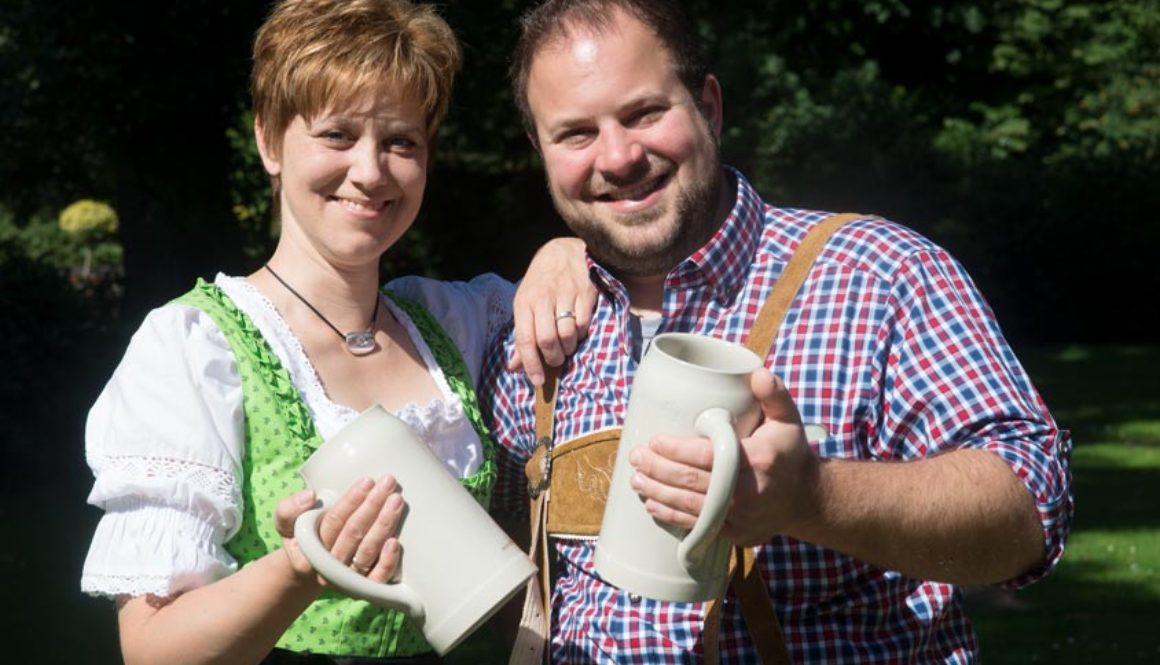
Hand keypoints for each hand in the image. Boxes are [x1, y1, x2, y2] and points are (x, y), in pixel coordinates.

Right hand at [274, 475, 403, 585]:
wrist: (311, 568)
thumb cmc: (304, 535)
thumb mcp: (286, 521)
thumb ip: (289, 508)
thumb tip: (310, 496)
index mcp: (309, 550)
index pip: (334, 521)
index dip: (351, 500)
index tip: (368, 481)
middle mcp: (328, 567)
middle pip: (354, 534)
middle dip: (373, 506)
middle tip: (389, 482)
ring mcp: (347, 579)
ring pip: (367, 552)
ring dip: (384, 525)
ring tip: (397, 501)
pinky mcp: (363, 588)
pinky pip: (377, 579)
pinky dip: (387, 562)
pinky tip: (396, 542)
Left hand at [509, 237, 596, 384]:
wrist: (563, 251)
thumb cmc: (540, 283)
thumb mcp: (525, 304)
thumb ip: (522, 335)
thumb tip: (515, 367)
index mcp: (524, 302)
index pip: (525, 339)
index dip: (530, 363)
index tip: (537, 380)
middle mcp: (543, 298)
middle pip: (547, 339)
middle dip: (552, 358)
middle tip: (555, 360)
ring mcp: (565, 294)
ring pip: (567, 334)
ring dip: (568, 348)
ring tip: (566, 346)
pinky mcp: (585, 293)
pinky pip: (583, 324)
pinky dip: (580, 334)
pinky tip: (576, 330)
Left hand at [628, 371, 821, 545]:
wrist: (808, 499)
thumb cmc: (790, 453)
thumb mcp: (788, 420)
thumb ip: (774, 394)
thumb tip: (757, 373)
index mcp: (757, 460)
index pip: (707, 455)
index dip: (676, 449)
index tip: (654, 440)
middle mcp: (747, 493)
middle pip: (691, 482)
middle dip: (657, 469)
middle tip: (636, 457)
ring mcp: (741, 518)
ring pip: (689, 507)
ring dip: (658, 493)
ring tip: (636, 479)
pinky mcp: (735, 534)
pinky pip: (698, 526)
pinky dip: (672, 515)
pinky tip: (653, 504)